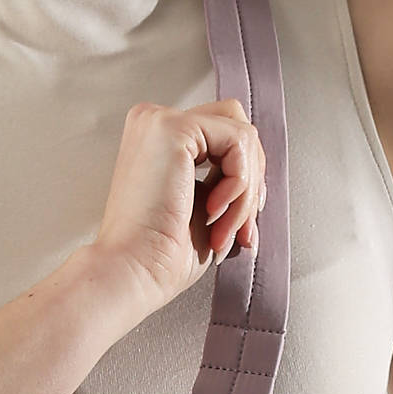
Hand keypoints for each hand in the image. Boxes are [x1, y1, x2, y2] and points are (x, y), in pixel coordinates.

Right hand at [91, 97, 267, 317]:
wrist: (134, 273)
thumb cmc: (160, 255)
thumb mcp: (204, 206)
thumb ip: (224, 179)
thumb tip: (259, 173)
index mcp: (158, 141)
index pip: (222, 134)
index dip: (245, 177)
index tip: (243, 223)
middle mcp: (155, 122)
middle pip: (235, 124)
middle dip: (251, 178)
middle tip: (242, 228)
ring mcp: (162, 120)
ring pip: (241, 135)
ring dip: (245, 191)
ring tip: (224, 228)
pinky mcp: (174, 128)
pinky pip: (238, 141)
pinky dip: (239, 184)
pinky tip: (214, 212)